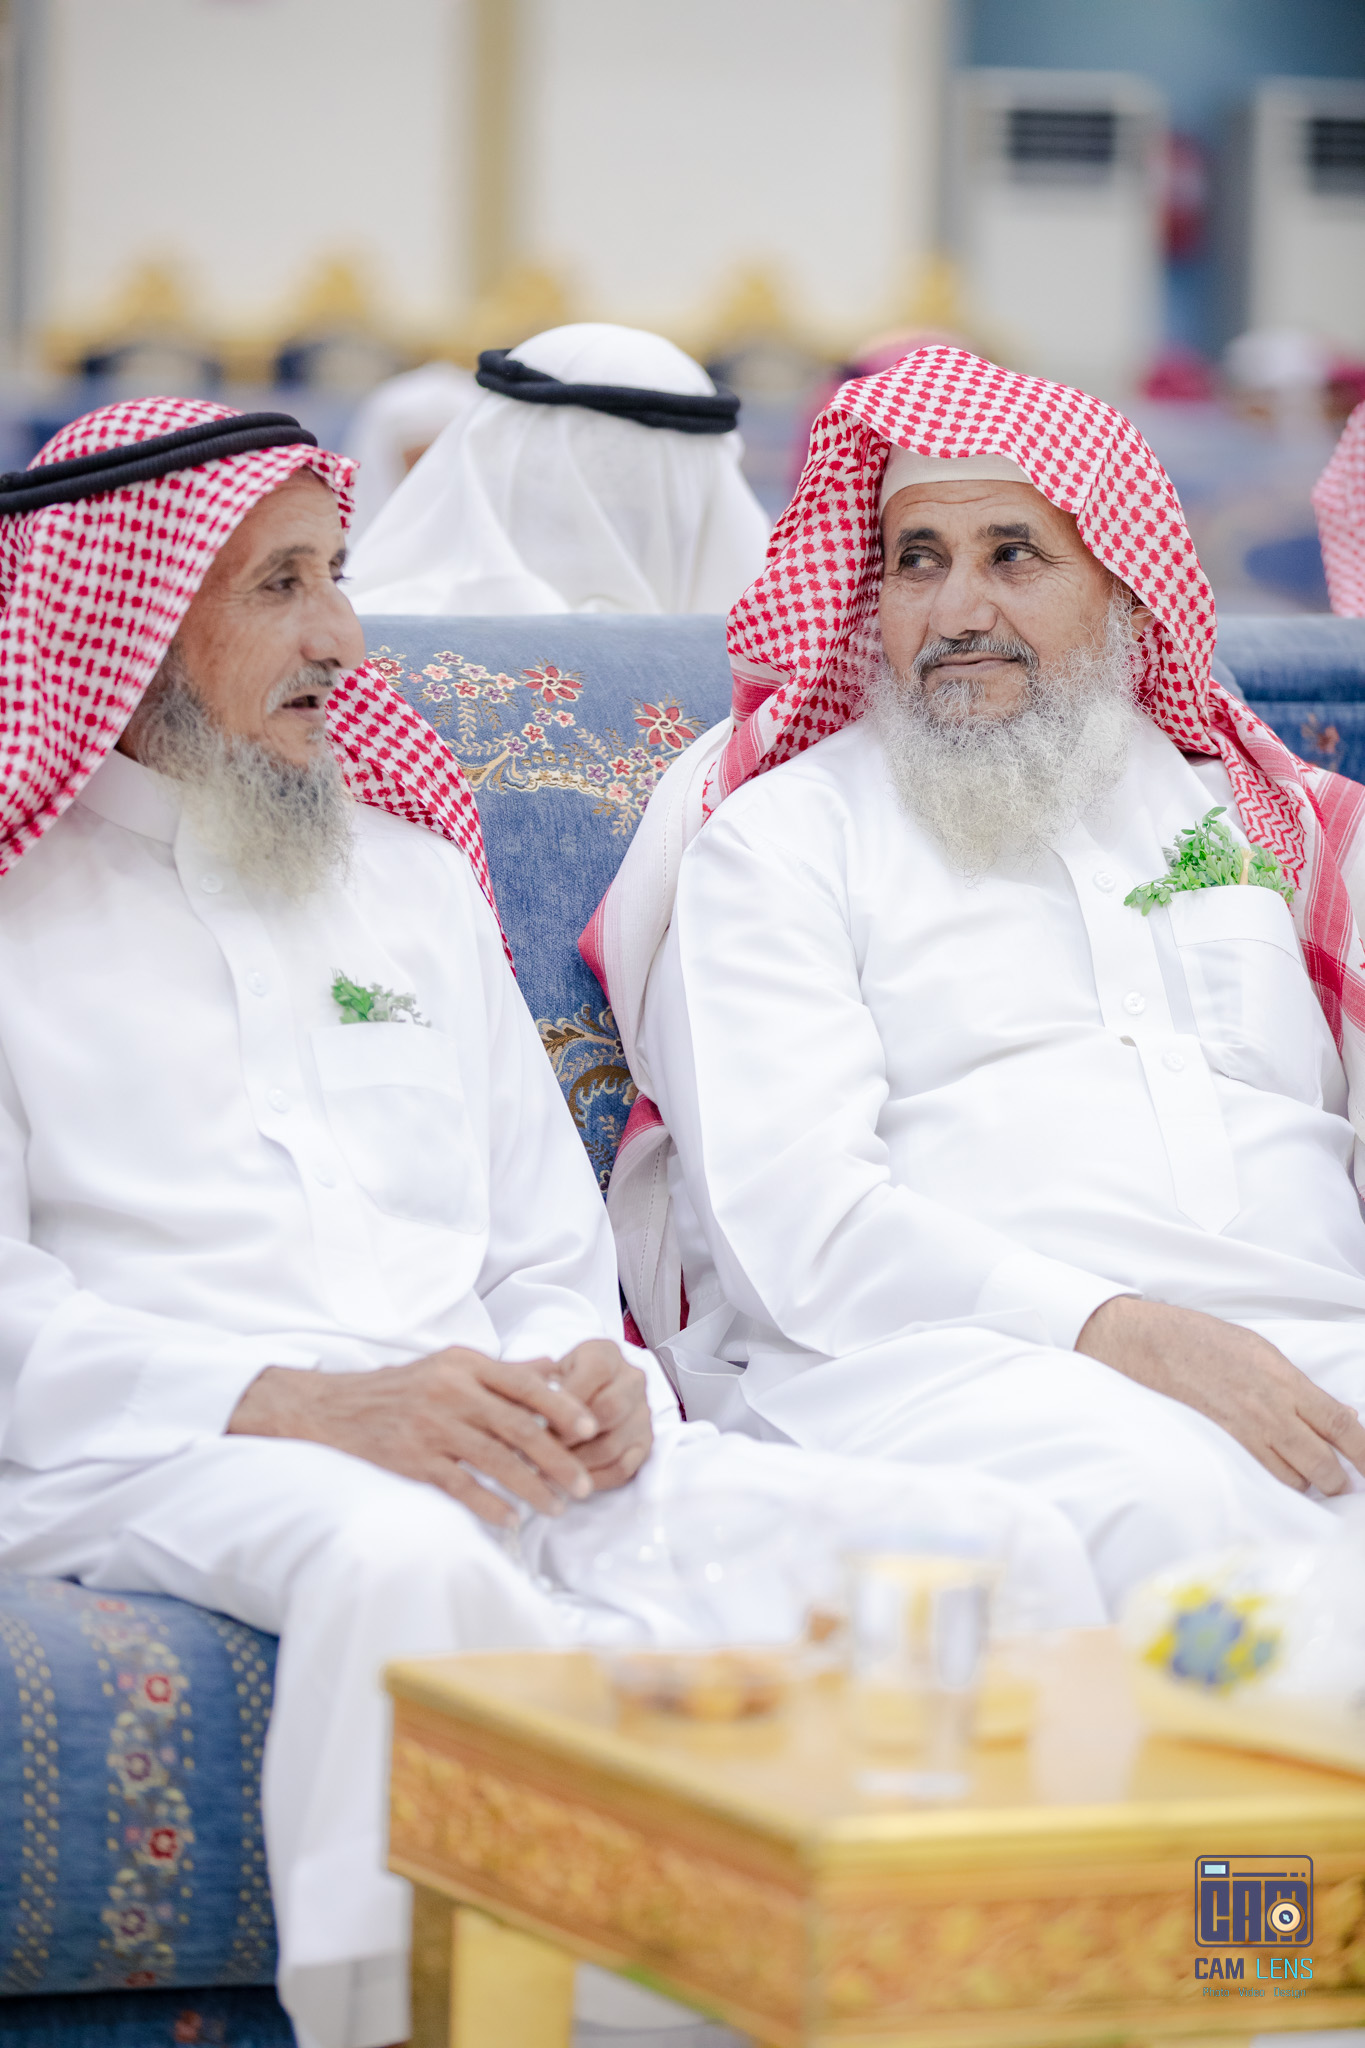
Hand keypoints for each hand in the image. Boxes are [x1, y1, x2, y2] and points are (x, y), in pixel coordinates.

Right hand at [227, 1346, 601, 1527]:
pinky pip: (460, 1485)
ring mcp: (431, 1426)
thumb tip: (554, 1368)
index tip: (591, 1429)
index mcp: (465, 1365)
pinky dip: (489, 1504)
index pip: (526, 1384)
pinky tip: (510, 1519)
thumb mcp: (451, 1365)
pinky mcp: (412, 1458)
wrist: (334, 1407)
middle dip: (557, 1459)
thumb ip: (503, 1370)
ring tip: (556, 1508)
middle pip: (519, 1426)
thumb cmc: (402, 1387)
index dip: (563, 1407)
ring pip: (496, 1460)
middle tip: (583, 1484)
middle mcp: (451, 1392)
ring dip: (532, 1488)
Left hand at [546, 1340, 653, 1492]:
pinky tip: (570, 1481)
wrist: (584, 1392)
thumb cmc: (558, 1381)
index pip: (596, 1371)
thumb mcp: (545, 1370)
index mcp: (606, 1354)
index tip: (538, 1420)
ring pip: (613, 1444)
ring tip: (549, 1469)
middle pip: (609, 1408)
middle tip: (542, 1448)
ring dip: (578, 1462)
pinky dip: (594, 1479)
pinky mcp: (645, 1444)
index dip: (567, 1399)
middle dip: (571, 1434)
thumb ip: (536, 1383)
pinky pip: (624, 1468)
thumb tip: (527, 1411)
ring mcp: (642, 1414)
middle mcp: (632, 1380)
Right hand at [1076, 1295, 1364, 1495]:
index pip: (1341, 1423)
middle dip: (1341, 1479)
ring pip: (1296, 1477)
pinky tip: (1284, 1473)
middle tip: (1348, 1482)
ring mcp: (1246, 1431)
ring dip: (1310, 1481)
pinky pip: (1265, 1474)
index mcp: (1286, 1381)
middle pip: (1324, 1462)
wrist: (1152, 1344)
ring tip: (1314, 1476)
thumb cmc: (1207, 1341)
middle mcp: (1271, 1410)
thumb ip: (1301, 1386)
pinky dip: (1282, 1479)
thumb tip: (1339, 1415)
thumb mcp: (1263, 1351)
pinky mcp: (1225, 1444)